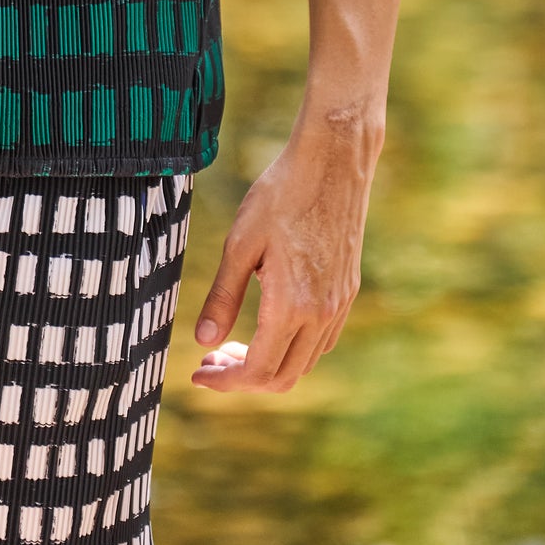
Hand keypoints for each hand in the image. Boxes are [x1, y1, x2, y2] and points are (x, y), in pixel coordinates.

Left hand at [188, 119, 378, 392]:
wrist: (332, 163)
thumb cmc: (280, 195)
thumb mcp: (239, 244)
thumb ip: (223, 296)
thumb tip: (202, 341)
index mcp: (291, 305)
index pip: (257, 370)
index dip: (225, 381)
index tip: (197, 374)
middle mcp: (321, 314)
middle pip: (283, 377)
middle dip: (242, 378)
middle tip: (209, 359)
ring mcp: (339, 304)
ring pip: (304, 362)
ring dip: (268, 365)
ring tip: (232, 344)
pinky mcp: (347, 291)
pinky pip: (321, 340)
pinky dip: (291, 348)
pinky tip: (268, 326)